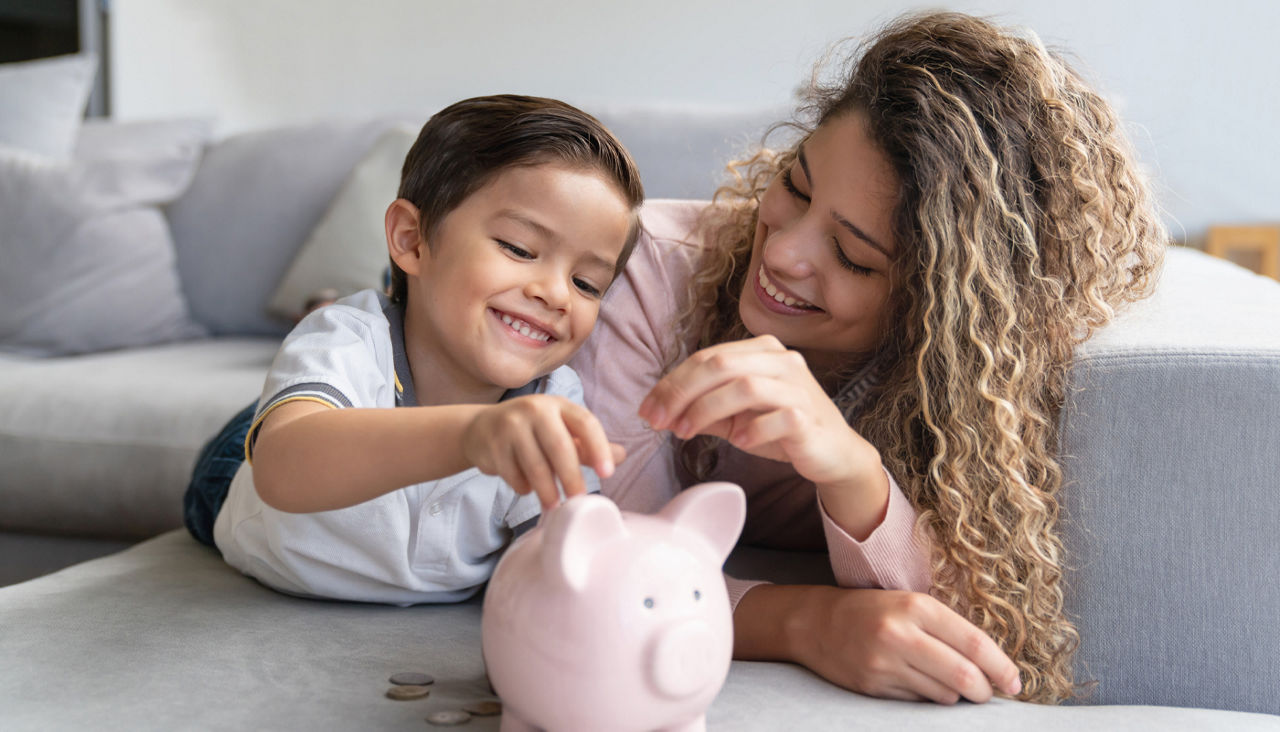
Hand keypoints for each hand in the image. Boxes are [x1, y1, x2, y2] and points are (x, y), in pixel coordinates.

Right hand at [462, 395, 624, 510]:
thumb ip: (588, 445)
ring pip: (535, 466)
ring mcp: (511, 425)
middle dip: (572, 478)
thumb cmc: (531, 431)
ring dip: (547, 491)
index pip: (585, 423)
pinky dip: (523, 487)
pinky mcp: (492, 444)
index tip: (608, 473)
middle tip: (579, 500)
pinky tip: (526, 487)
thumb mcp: (561, 430)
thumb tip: (622, 456)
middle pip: (560, 447)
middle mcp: (535, 409)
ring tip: (554, 506)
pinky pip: (513, 475)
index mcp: (558, 405)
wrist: (481, 428)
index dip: (599, 448)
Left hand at [638, 336, 884, 523]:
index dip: (672, 382)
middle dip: (681, 392)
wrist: (832, 453)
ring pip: (744, 386)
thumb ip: (703, 409)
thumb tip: (660, 411)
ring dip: (706, 410)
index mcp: (761, 351)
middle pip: (719, 364)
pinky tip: (739, 442)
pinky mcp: (809, 415)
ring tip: (686, 433)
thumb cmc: (782, 429)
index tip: (647, 409)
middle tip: (659, 421)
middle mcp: (781, 360)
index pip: (707, 357)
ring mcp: (798, 386)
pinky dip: (752, 429)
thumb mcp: (736, 416)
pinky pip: (776, 417)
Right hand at [742, 585, 1021, 703]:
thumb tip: (991, 665)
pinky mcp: (873, 686)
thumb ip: (947, 629)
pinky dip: (928, 699)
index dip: (1002, 668)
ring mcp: (885, 663)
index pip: (974, 644)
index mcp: (916, 607)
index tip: (1015, 682)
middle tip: (987, 693)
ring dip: (956, 696)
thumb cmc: (872, 610)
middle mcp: (900, 634)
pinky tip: (921, 685)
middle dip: (983, 691)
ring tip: (951, 686)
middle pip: (964, 676)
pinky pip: (917, 703)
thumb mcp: (910, 604)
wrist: (815, 622)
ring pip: (943, 695)